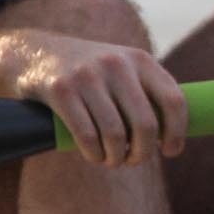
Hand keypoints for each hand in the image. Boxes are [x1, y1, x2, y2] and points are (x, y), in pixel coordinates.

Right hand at [5, 29, 186, 165]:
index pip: (174, 100)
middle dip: (143, 152)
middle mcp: (118, 64)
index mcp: (141, 59)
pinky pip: (86, 135)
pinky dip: (94, 154)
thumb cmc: (91, 71)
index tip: (171, 151)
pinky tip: (95, 157)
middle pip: (146, 124)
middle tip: (135, 161)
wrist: (35, 52)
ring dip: (116, 157)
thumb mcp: (123, 68)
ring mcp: (88, 76)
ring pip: (115, 134)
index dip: (178, 132)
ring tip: (113, 161)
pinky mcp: (61, 89)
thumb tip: (173, 131)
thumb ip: (147, 91)